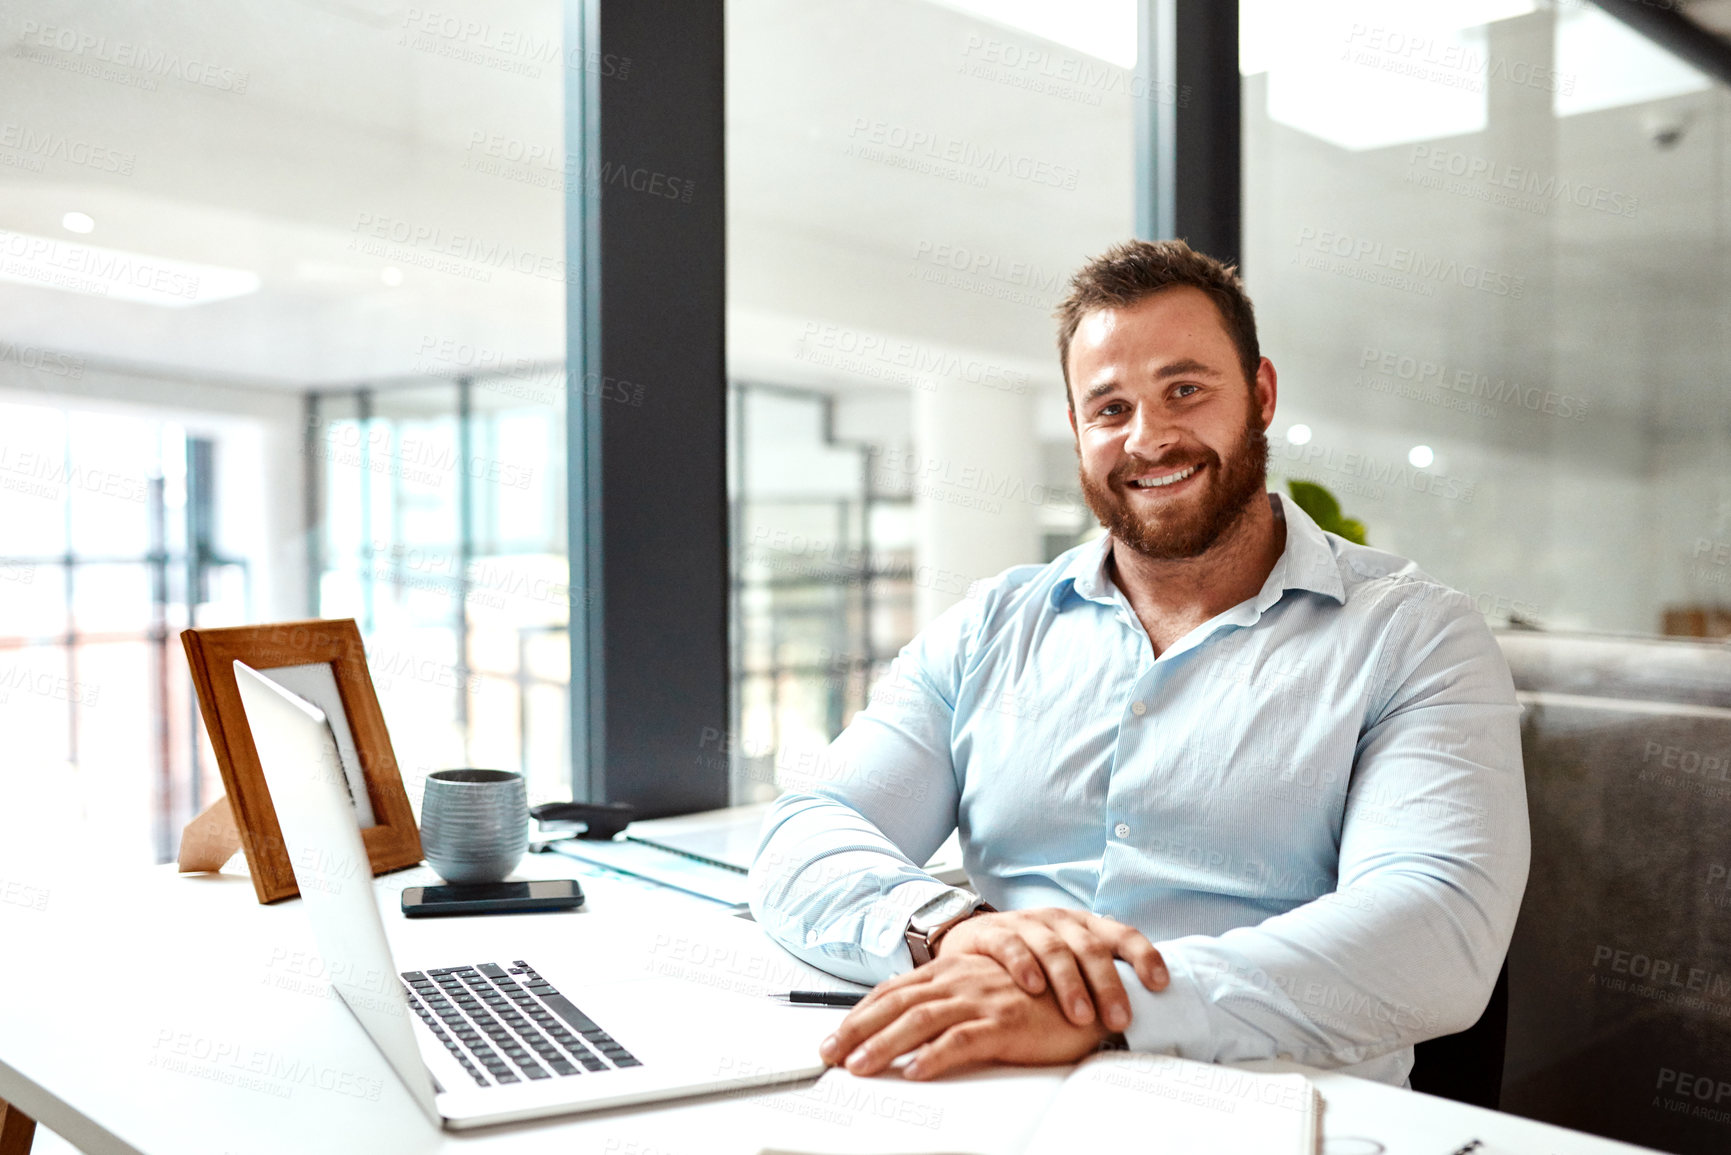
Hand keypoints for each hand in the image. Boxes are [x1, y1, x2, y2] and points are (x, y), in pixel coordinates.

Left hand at [818, 954, 1107, 1079]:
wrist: (1087, 991)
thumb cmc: (1035, 997)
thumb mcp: (982, 994)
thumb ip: (948, 1006)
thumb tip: (907, 1034)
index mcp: (952, 973)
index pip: (893, 991)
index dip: (859, 1014)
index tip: (832, 1037)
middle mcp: (960, 980)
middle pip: (896, 1003)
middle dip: (857, 1029)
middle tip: (828, 1054)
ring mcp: (980, 999)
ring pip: (920, 1020)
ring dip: (884, 1044)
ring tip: (859, 1066)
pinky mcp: (1005, 1022)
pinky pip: (964, 1039)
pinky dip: (936, 1055)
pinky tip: (916, 1070)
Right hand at [935, 908, 1166, 1032]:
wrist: (971, 939)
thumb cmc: (1030, 958)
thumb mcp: (1068, 959)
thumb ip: (1097, 974)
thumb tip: (1142, 1010)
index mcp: (1085, 925)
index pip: (1122, 934)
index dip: (1143, 956)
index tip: (1160, 984)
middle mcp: (1059, 920)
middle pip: (1090, 948)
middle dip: (1108, 985)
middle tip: (1119, 1020)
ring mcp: (1026, 924)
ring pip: (1054, 949)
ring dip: (1070, 983)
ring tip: (1080, 1015)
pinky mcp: (993, 933)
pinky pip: (1011, 946)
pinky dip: (1023, 965)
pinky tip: (1033, 987)